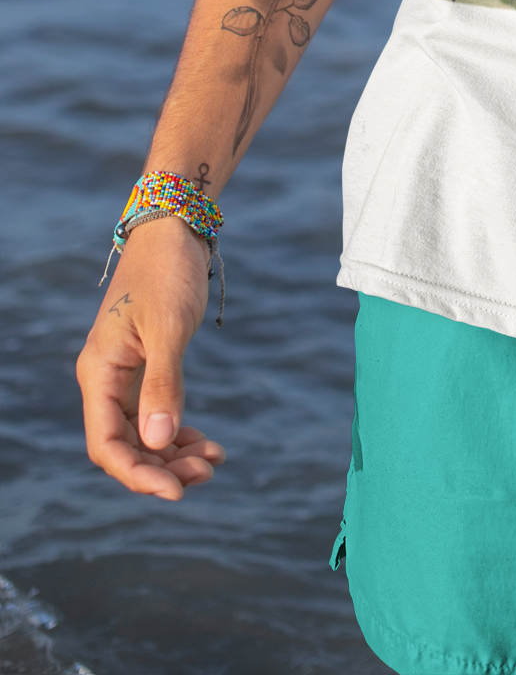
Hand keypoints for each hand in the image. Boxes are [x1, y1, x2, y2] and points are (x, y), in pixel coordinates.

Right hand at [76, 216, 226, 499]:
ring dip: (173, 453)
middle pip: (124, 445)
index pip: (106, 445)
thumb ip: (163, 384)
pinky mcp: (144, 365)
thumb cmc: (167, 270)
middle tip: (207, 474)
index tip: (177, 492)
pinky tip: (206, 442)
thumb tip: (159, 442)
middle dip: (162, 467)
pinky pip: (154, 413)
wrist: (174, 226)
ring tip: (213, 461)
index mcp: (98, 372)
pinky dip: (178, 431)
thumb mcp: (168, 327)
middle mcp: (104, 378)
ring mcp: (123, 373)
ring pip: (141, 433)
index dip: (138, 475)